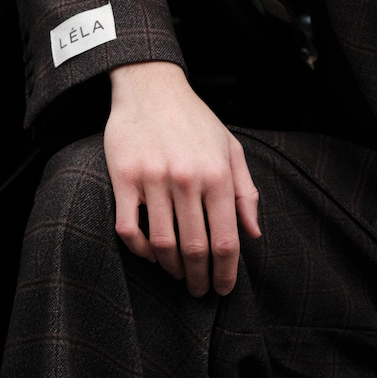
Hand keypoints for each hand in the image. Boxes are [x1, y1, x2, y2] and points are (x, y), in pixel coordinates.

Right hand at [104, 60, 259, 296]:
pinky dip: (139, 249)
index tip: (223, 289)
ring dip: (171, 268)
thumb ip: (245, 192)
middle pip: (195, 248)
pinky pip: (128, 228)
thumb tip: (253, 233)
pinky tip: (149, 253)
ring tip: (178, 274)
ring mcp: (153, 179)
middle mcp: (187, 178)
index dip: (226, 272)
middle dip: (200, 278)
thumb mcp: (231, 149)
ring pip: (162, 243)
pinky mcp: (124, 178)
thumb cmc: (195, 120)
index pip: (226, 239)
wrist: (152, 87)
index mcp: (217, 174)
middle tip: (200, 290)